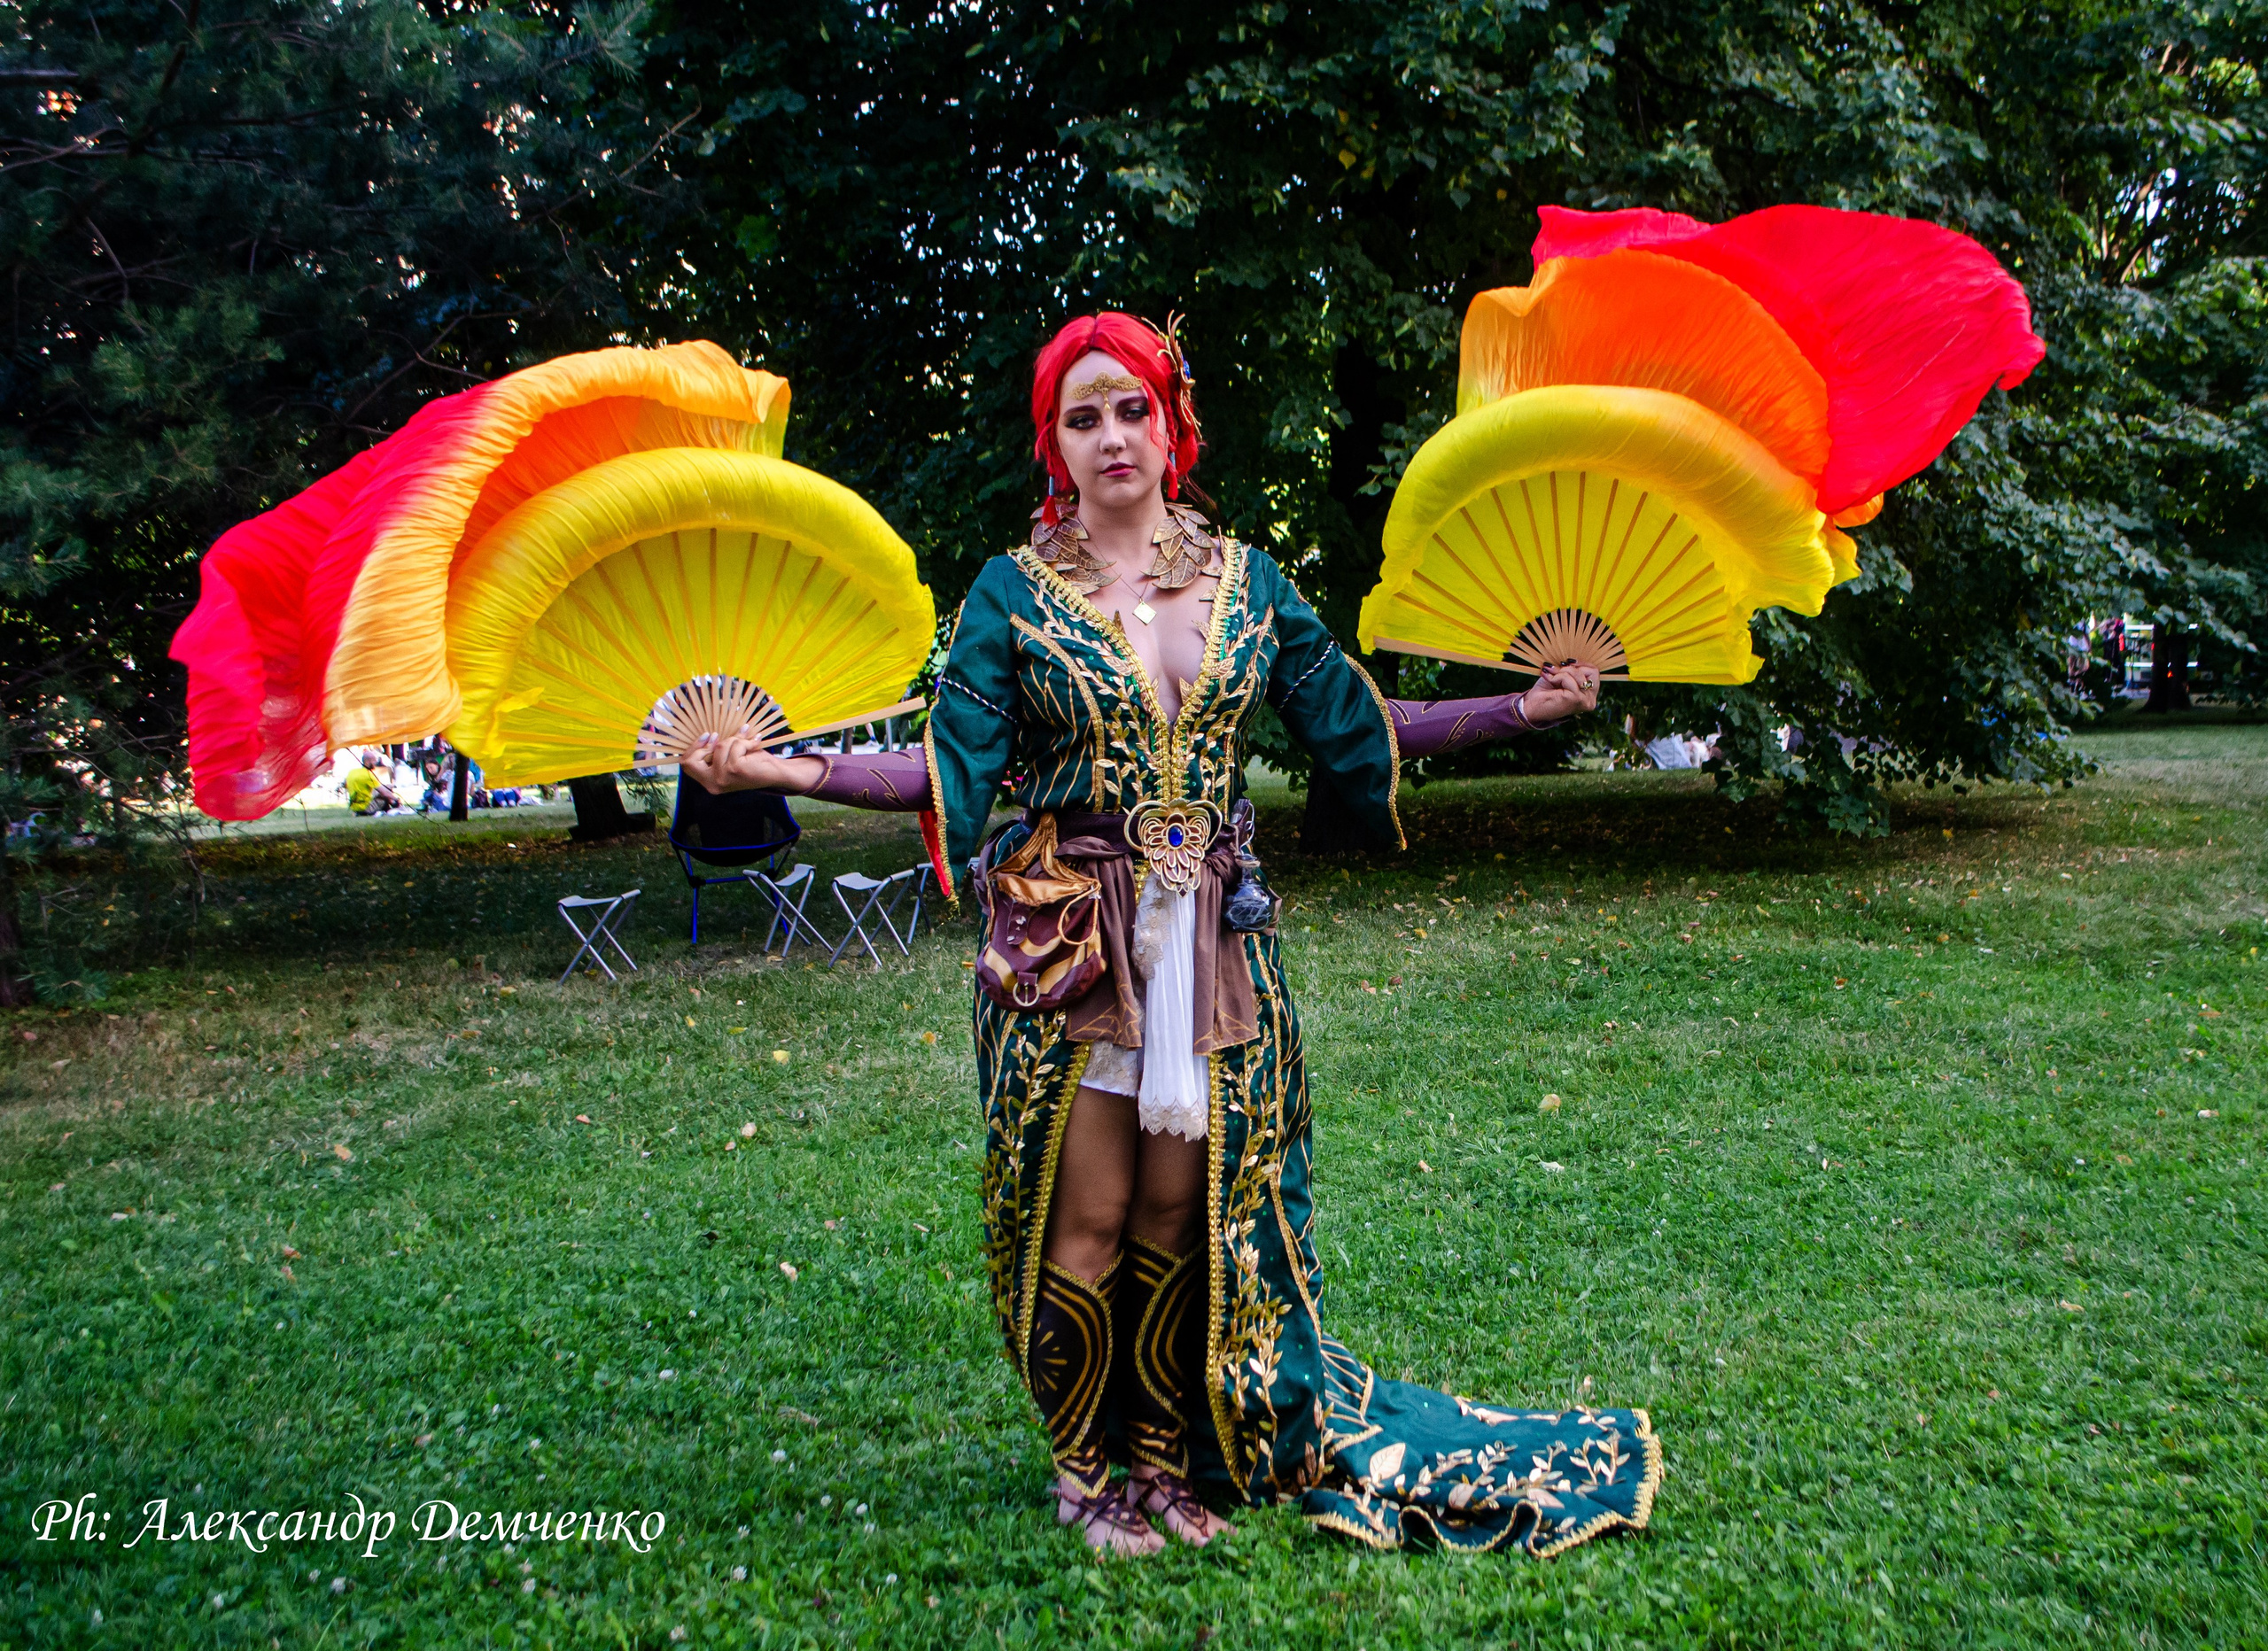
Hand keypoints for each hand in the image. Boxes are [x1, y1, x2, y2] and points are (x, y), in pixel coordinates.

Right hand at [677, 728, 816, 794]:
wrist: (776, 773)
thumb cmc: (753, 764)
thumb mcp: (730, 758)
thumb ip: (717, 752)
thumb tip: (708, 734)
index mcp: (710, 782)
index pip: (687, 765)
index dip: (693, 748)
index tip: (708, 736)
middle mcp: (713, 784)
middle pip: (690, 760)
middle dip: (701, 745)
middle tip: (716, 735)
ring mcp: (723, 778)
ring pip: (719, 746)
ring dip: (736, 739)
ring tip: (748, 741)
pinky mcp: (735, 769)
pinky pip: (735, 745)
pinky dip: (746, 741)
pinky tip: (755, 742)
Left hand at [1520, 663, 1601, 725]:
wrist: (1530, 706)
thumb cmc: (1546, 692)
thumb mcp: (1562, 677)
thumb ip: (1572, 671)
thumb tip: (1571, 660)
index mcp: (1589, 696)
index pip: (1594, 672)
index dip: (1581, 663)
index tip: (1567, 662)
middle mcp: (1590, 701)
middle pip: (1591, 671)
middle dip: (1571, 667)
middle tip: (1556, 671)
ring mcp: (1585, 701)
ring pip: (1578, 674)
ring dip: (1561, 672)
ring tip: (1550, 676)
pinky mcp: (1575, 699)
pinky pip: (1568, 678)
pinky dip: (1557, 677)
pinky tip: (1549, 680)